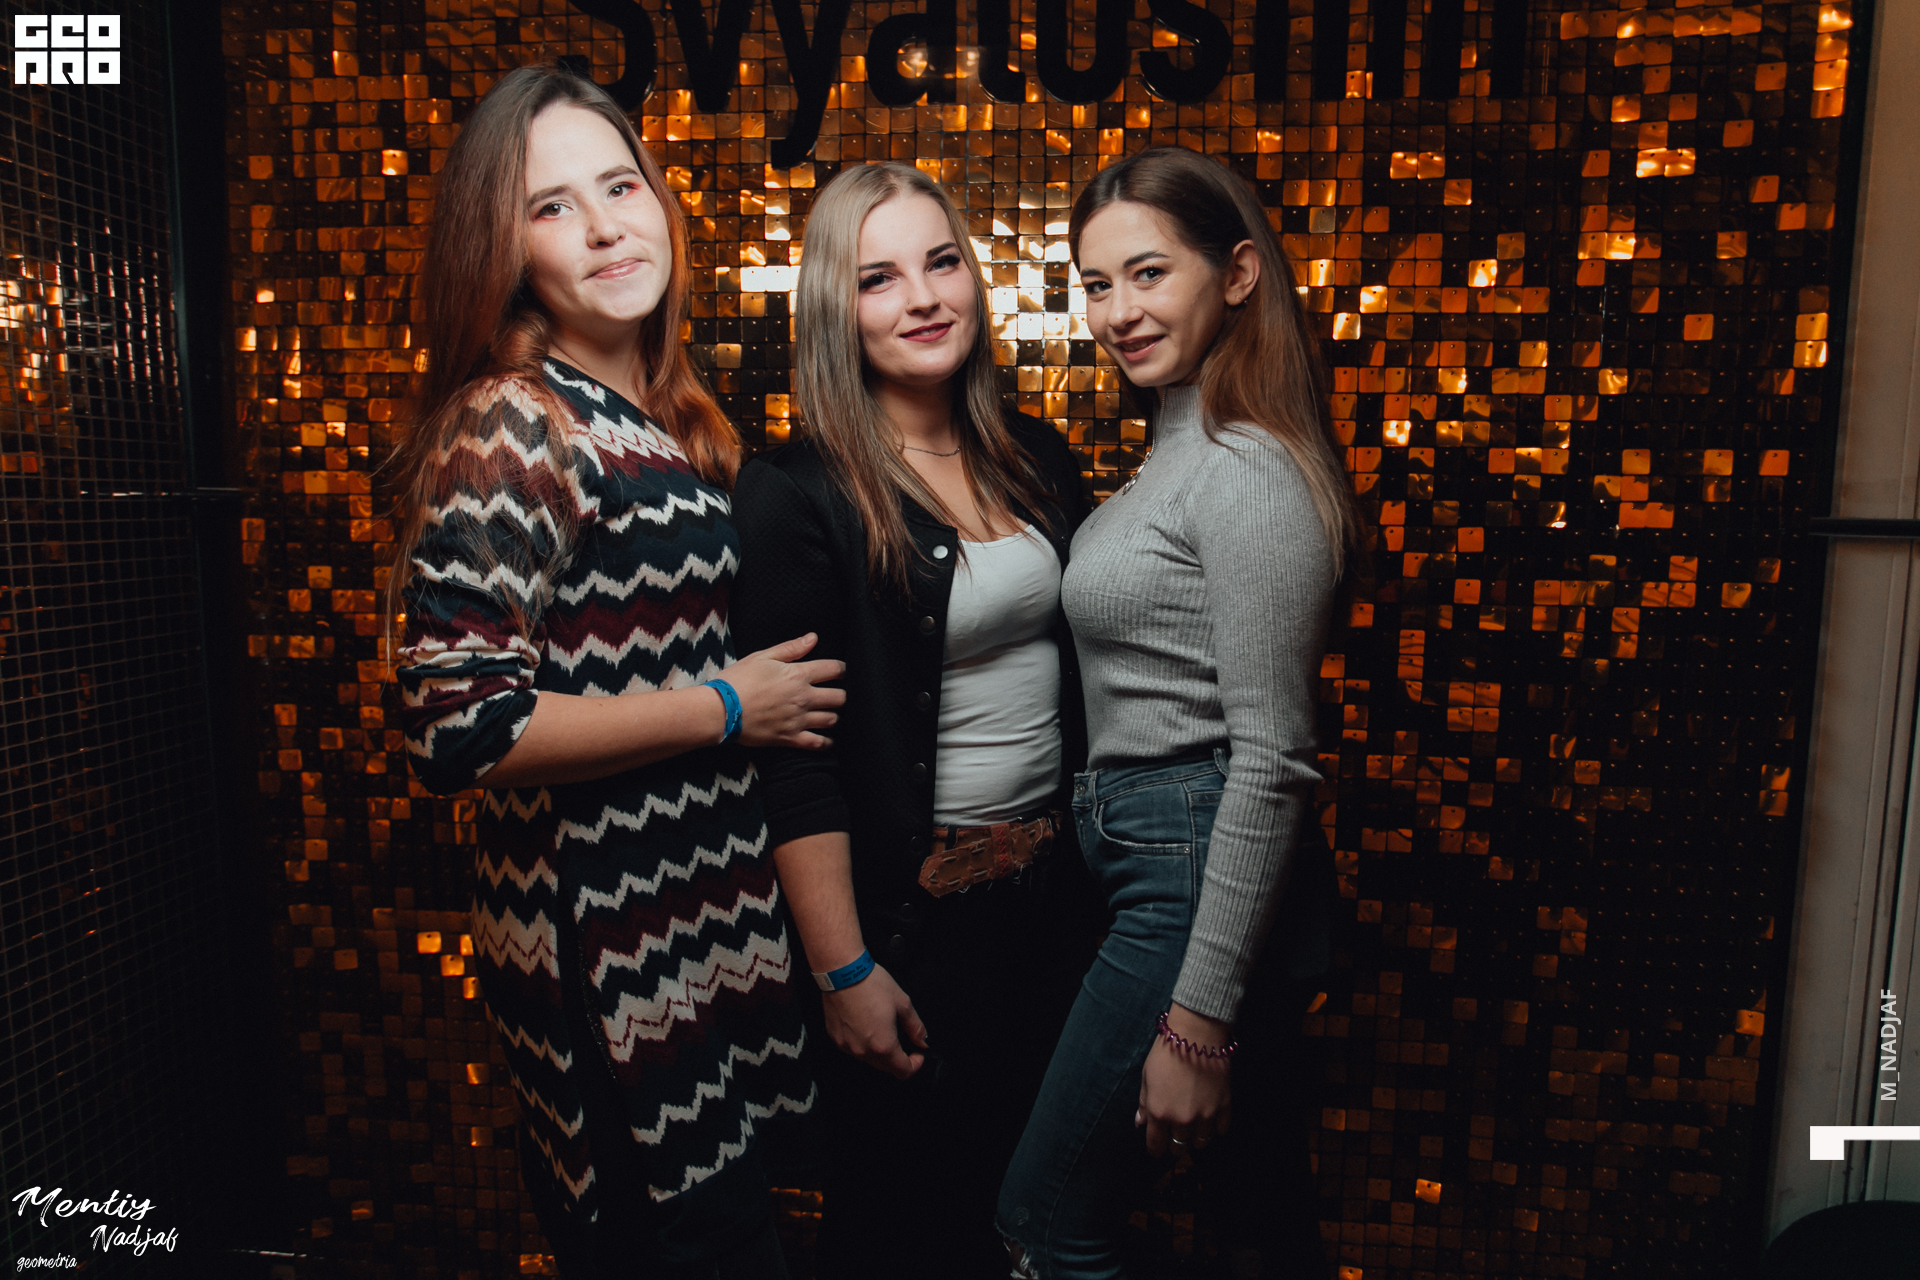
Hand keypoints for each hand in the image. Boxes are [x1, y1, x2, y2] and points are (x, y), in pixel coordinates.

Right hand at [719, 633, 846, 748]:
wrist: (720, 710)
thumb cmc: (737, 680)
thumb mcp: (762, 657)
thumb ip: (791, 648)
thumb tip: (813, 638)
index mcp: (798, 675)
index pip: (834, 669)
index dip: (843, 669)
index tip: (842, 671)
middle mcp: (803, 698)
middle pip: (839, 697)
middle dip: (842, 694)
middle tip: (838, 693)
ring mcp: (798, 719)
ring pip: (832, 719)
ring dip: (834, 715)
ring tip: (830, 713)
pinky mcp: (789, 738)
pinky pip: (817, 743)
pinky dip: (826, 743)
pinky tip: (828, 740)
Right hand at [822, 964, 927, 1079]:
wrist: (842, 973)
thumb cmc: (872, 985)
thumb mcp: (903, 1003)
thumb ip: (916, 1027)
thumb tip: (923, 1042)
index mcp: (883, 1046)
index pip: (903, 1072)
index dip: (915, 1065)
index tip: (917, 1053)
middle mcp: (863, 1051)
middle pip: (886, 1067)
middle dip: (897, 1058)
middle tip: (902, 1039)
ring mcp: (847, 1047)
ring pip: (869, 1058)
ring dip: (879, 1050)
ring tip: (881, 1027)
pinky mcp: (835, 1038)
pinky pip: (853, 1048)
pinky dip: (862, 1042)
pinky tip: (864, 1024)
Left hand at [1136, 1003, 1232, 1157]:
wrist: (1196, 1035)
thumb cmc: (1166, 1053)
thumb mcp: (1147, 1076)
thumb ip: (1144, 1103)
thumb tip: (1140, 1122)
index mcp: (1159, 1113)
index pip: (1156, 1145)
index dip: (1155, 1148)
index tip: (1156, 1147)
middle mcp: (1182, 1120)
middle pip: (1179, 1148)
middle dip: (1174, 1145)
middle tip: (1174, 1136)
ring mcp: (1205, 1116)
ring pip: (1200, 1143)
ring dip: (1195, 1139)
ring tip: (1193, 1128)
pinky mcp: (1224, 1107)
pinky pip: (1220, 1131)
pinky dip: (1215, 1129)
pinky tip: (1210, 1119)